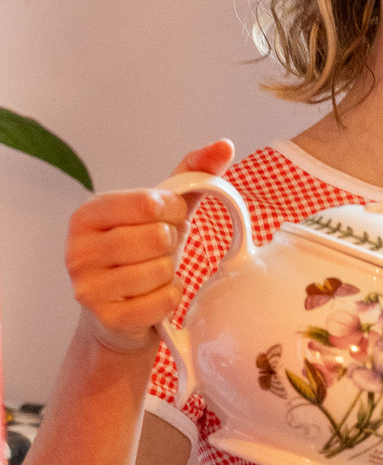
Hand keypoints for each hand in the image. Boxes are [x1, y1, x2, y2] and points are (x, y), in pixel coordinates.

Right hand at [66, 140, 234, 352]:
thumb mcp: (163, 211)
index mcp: (87, 214)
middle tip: (159, 253)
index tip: (169, 220)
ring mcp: (88, 287)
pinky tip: (155, 297)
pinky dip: (170, 298)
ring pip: (160, 271)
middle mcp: (77, 249)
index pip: (149, 203)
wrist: (122, 315)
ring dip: (170, 274)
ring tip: (154, 275)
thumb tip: (225, 145)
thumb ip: (192, 175)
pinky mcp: (107, 319)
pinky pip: (162, 301)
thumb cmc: (142, 254)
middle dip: (171, 245)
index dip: (173, 212)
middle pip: (157, 237)